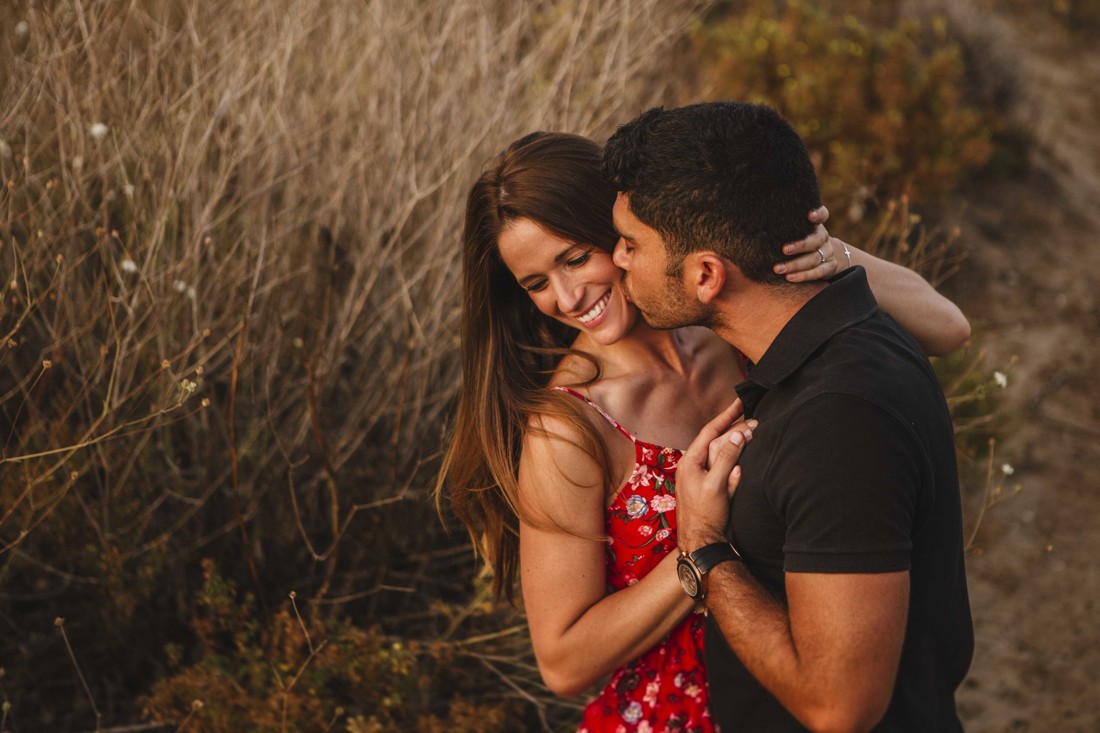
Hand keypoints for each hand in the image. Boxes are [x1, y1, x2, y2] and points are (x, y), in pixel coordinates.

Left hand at [676, 400, 753, 553]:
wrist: (703, 545)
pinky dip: (738, 462)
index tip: (741, 401)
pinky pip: (728, 470)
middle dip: (737, 430)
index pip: (710, 431)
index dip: (726, 415)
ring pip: (724, 455)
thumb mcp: (716, 484)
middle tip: (757, 421)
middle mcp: (696, 467)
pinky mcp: (713, 489)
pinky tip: (745, 457)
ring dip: (738, 444)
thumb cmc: (705, 516)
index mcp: (691, 462)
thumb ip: (727, 457)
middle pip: (718, 441)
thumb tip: (738, 433)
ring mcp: (704, 478)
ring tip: (754, 432)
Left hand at [773, 206, 849, 281]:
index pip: (823, 215)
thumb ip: (780, 228)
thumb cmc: (796, 240)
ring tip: (778, 269)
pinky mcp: (830, 267)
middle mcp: (823, 237)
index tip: (809, 215)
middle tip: (784, 250)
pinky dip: (804, 276)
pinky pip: (818, 272)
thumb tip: (755, 225)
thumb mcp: (792, 232)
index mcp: (816, 225)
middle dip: (800, 245)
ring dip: (795, 264)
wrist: (822, 256)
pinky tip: (789, 277)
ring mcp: (828, 252)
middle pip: (816, 240)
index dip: (818, 215)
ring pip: (814, 258)